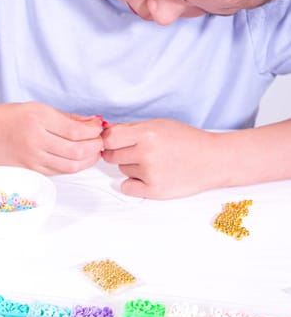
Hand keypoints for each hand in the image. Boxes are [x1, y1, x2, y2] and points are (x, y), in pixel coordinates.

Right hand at [0, 102, 103, 174]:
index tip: (99, 128)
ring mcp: (32, 159)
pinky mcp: (30, 171)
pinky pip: (59, 172)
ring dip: (88, 160)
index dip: (94, 131)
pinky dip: (73, 166)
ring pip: (71, 166)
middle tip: (100, 141)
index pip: (76, 131)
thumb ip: (67, 117)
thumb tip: (94, 123)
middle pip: (77, 151)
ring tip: (92, 151)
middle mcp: (35, 140)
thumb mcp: (38, 108)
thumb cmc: (9, 118)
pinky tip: (77, 159)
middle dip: (95, 147)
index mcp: (37, 119)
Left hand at [101, 118, 219, 198]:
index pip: (108, 139)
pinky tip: (149, 177)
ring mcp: (150, 173)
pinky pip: (126, 187)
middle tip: (139, 152)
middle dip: (120, 153)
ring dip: (132, 167)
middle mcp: (147, 153)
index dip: (108, 140)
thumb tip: (103, 131)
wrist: (213, 160)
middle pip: (111, 156)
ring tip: (154, 162)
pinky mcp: (154, 191)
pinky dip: (134, 184)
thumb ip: (130, 128)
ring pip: (122, 170)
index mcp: (147, 133)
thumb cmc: (186, 140)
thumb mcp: (158, 125)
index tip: (114, 142)